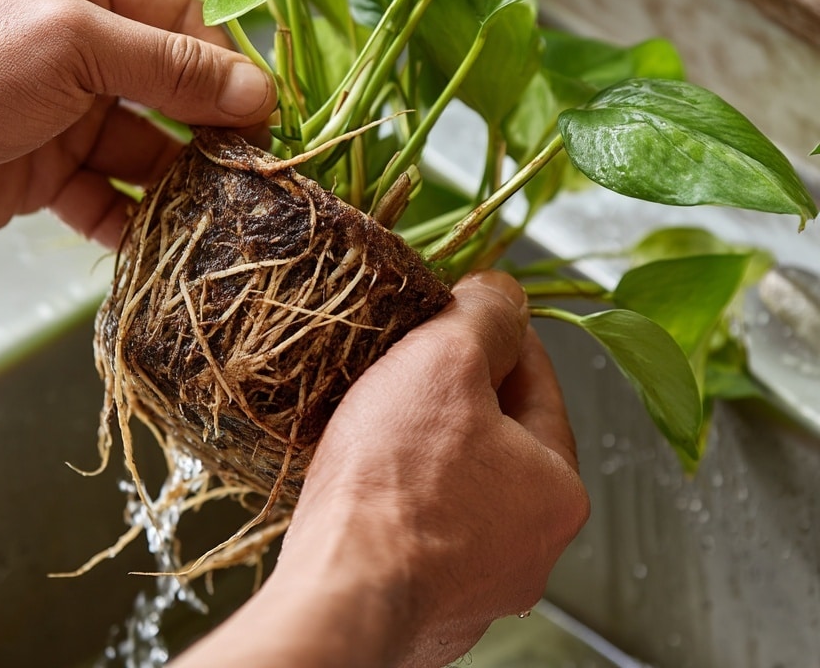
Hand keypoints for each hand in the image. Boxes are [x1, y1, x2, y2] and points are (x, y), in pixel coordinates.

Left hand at [0, 0, 275, 259]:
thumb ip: (172, 68)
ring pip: (145, 145)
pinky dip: (131, 217)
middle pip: (168, 85)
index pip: (175, 16)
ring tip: (215, 208)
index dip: (221, 60)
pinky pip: (109, 193)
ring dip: (177, 179)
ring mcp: (64, 110)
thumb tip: (260, 92)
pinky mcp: (51, 170)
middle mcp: (75, 42)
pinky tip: (154, 240)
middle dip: (206, 126)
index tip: (261, 105)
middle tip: (251, 162)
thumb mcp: (80, 47)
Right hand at [172, 271, 588, 667]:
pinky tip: (369, 476)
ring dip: (429, 444)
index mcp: (558, 489)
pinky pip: (427, 526)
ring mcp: (482, 583)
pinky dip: (404, 494)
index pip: (538, 381)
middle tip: (411, 360)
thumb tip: (505, 293)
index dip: (497, 333)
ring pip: (463, 482)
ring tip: (381, 414)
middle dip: (458, 392)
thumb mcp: (446, 360)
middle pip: (501, 435)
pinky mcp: (433, 604)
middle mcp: (533, 546)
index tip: (460, 310)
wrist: (339, 593)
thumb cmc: (394, 481)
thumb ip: (486, 316)